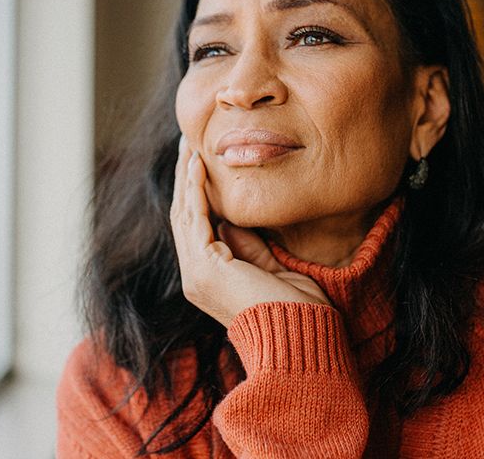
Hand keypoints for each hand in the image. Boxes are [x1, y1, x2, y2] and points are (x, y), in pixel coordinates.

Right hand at [170, 137, 331, 327]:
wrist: (300, 338)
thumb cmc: (295, 310)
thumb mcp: (271, 267)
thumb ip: (249, 245)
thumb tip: (232, 220)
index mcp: (209, 279)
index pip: (196, 227)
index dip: (196, 193)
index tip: (201, 162)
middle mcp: (196, 277)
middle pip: (183, 216)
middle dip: (184, 179)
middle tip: (187, 144)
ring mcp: (196, 274)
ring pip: (183, 214)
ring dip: (185, 177)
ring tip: (188, 146)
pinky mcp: (204, 268)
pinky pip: (194, 219)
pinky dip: (195, 190)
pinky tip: (197, 166)